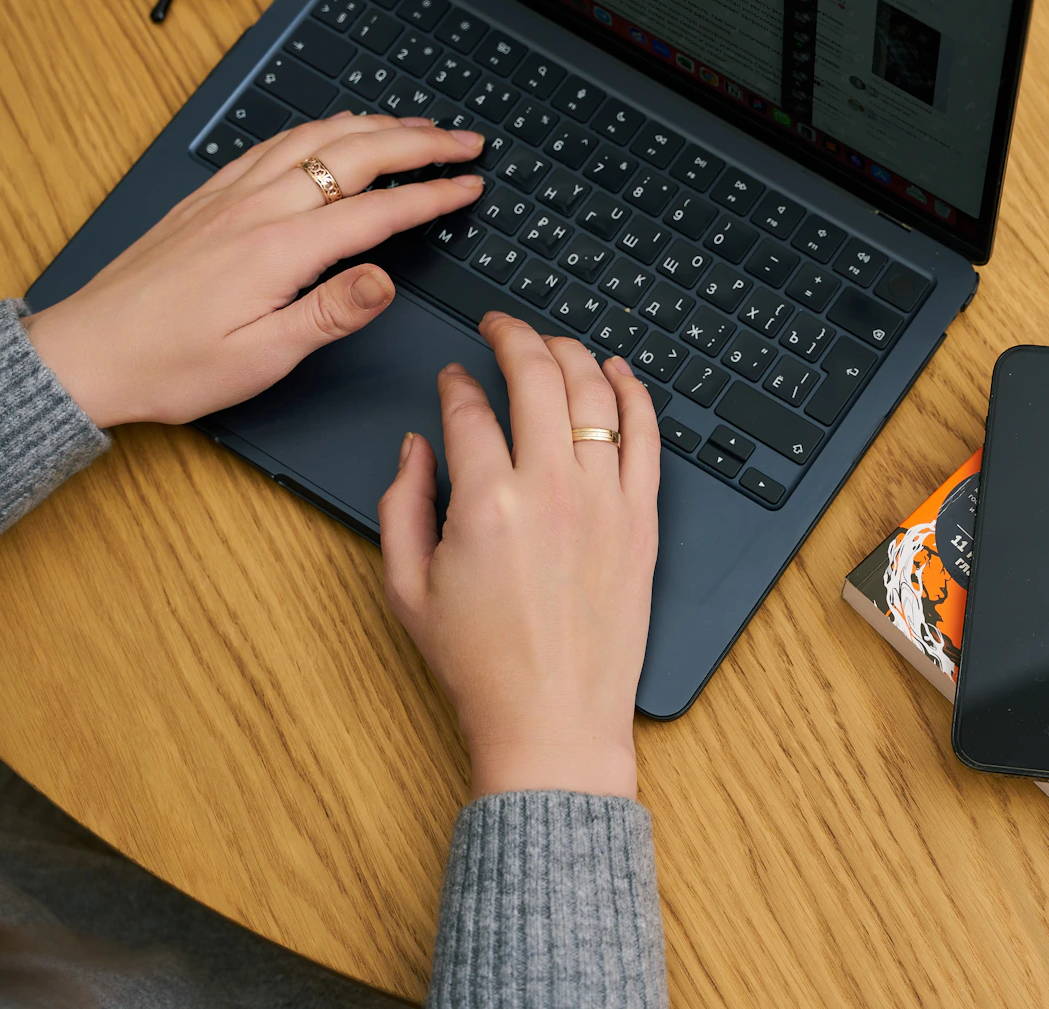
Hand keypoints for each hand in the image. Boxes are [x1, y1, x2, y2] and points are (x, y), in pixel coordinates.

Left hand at [22, 113, 483, 428]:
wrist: (85, 354)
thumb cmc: (170, 366)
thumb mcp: (261, 357)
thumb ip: (330, 313)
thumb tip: (385, 278)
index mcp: (278, 250)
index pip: (376, 210)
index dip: (432, 194)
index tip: (471, 185)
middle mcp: (256, 208)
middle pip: (353, 154)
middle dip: (418, 142)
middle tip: (465, 141)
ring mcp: (229, 195)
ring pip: (314, 137)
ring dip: (373, 125)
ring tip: (416, 126)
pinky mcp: (207, 198)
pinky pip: (274, 143)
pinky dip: (320, 128)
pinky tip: (333, 132)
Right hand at [378, 315, 660, 800]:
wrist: (552, 720)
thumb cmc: (479, 664)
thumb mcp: (405, 587)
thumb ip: (401, 503)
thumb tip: (417, 445)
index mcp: (484, 505)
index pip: (469, 409)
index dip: (455, 383)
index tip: (452, 379)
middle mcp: (549, 491)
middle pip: (536, 377)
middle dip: (512, 337)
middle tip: (501, 327)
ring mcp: (605, 502)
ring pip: (594, 394)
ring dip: (570, 354)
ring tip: (551, 343)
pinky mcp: (643, 520)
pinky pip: (647, 435)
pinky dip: (633, 393)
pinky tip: (617, 373)